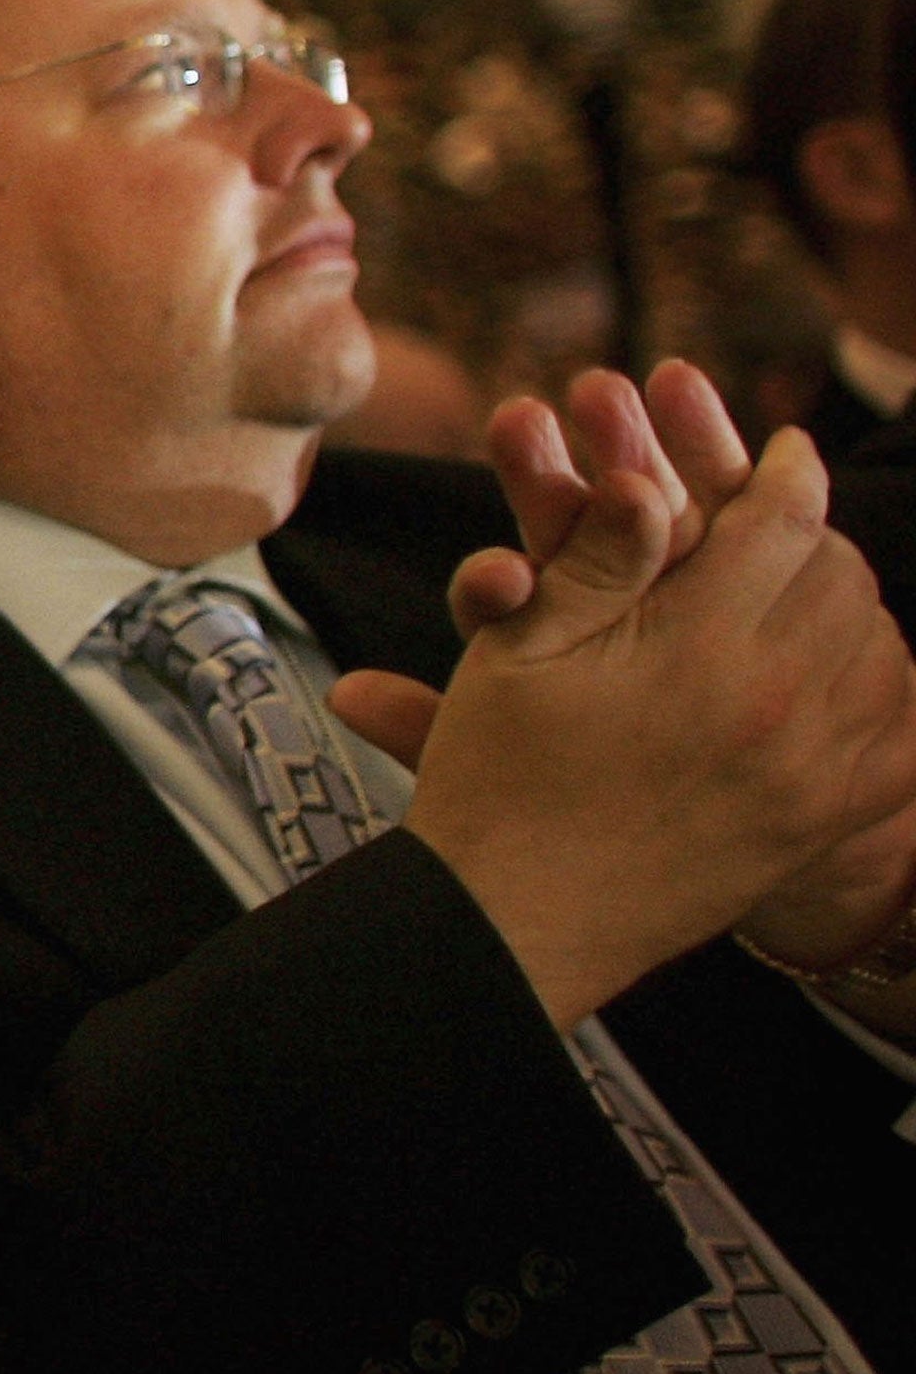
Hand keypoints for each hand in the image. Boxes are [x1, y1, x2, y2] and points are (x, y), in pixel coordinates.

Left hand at [331, 361, 748, 771]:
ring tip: (607, 385)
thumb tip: (341, 696)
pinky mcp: (734, 550)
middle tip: (520, 425)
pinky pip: (717, 494)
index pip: (499, 605)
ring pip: (636, 498)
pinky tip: (680, 386)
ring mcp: (659, 562)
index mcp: (529, 642)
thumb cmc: (613, 796)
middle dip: (541, 483)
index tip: (493, 579)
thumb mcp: (527, 774)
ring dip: (620, 440)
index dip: (491, 587)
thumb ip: (434, 730)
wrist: (749, 795)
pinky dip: (699, 443)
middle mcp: (584, 589)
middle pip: (558, 532)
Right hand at [337, 395, 915, 1028]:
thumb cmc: (497, 777)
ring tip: (803, 602)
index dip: (786, 469)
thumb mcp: (520, 648)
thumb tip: (650, 481)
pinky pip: (901, 742)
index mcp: (696, 646)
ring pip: (883, 650)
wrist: (510, 922)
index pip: (785, 519)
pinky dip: (885, 698)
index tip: (786, 452)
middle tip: (778, 532)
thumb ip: (595, 557)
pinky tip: (843, 683)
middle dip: (813, 541)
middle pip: (845, 577)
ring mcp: (808, 774)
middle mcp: (773, 704)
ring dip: (849, 612)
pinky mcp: (817, 828)